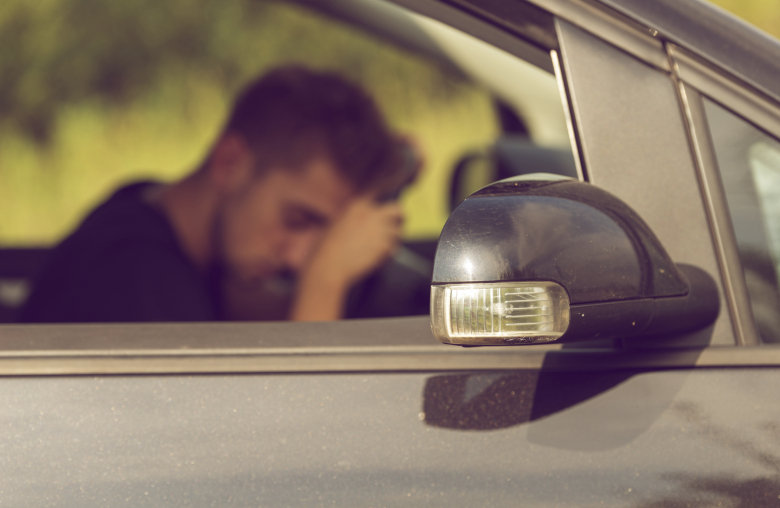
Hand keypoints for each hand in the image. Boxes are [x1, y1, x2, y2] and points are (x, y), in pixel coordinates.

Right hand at [290, 196, 402, 320]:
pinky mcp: (384, 246)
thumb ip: (353, 219)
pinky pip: (394, 247)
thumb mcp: (336, 224)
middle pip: (396, 209)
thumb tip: (363, 222)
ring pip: (397, 230)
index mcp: (357, 206)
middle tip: (396, 224)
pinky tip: (378, 257)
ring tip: (383, 246)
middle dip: (398, 217)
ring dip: (393, 238)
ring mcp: (380, 230)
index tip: (383, 210)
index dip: (382, 204)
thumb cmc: (326, 248)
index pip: (378, 195)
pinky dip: (389, 252)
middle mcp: (371, 214)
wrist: (329, 266)